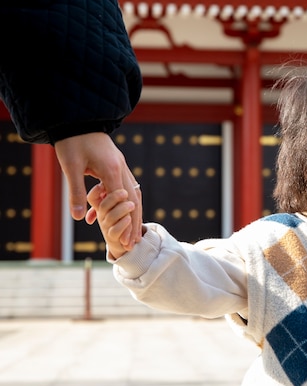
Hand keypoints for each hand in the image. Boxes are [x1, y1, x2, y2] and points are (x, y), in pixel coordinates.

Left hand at [54, 132, 141, 249]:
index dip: (126, 223)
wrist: (77, 119)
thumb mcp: (70, 167)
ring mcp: (121, 166)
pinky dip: (129, 202)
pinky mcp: (117, 164)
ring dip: (134, 214)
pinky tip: (126, 212)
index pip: (123, 202)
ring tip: (132, 232)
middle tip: (133, 243)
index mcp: (111, 170)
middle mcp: (121, 168)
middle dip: (135, 223)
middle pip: (134, 201)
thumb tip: (77, 218)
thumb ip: (75, 192)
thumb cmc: (71, 141)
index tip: (125, 240)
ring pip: (134, 194)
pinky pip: (128, 186)